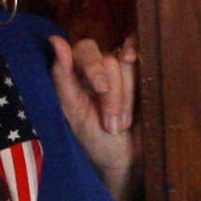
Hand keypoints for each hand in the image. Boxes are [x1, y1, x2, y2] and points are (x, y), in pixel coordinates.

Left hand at [51, 34, 139, 196]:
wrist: (123, 160)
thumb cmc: (93, 139)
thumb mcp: (73, 112)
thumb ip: (62, 77)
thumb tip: (55, 40)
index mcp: (76, 71)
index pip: (86, 50)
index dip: (94, 67)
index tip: (101, 89)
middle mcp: (99, 66)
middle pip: (109, 60)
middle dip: (112, 96)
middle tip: (111, 124)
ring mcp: (123, 71)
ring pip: (129, 66)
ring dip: (126, 99)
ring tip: (121, 123)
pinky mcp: (143, 78)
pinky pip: (144, 62)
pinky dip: (142, 63)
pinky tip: (140, 74)